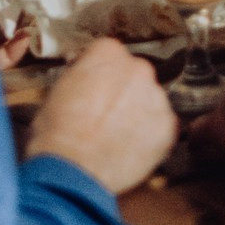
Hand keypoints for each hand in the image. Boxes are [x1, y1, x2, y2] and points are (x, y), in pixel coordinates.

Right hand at [27, 36, 177, 195]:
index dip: (99, 73)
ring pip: (150, 100)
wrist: (72, 171)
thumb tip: (83, 80)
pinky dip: (150, 135)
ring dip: (138, 112)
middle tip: (105, 114)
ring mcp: (156, 98)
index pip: (108, 53)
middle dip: (122, 91)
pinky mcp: (168, 127)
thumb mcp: (56, 93)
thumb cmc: (57, 134)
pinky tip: (130, 148)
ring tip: (117, 135)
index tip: (94, 87)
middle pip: (133, 74)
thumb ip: (78, 78)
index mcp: (107, 53)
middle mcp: (138, 69)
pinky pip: (161, 126)